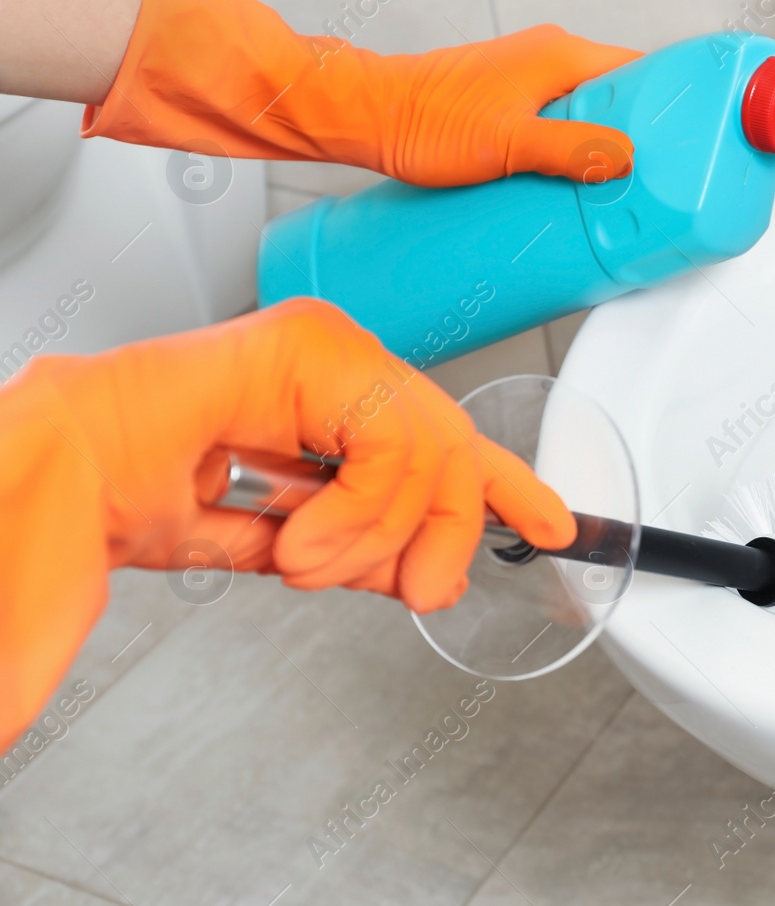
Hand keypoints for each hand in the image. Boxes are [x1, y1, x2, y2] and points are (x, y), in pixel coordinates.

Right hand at [0, 298, 573, 745]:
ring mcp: (327, 343)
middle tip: (413, 589)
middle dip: (445, 535)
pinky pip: (390, 444)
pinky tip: (296, 534)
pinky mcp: (308, 346)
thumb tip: (424, 572)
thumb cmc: (143, 496)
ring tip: (307, 560)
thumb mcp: (290, 539)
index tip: (552, 526)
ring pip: (431, 451)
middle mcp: (341, 359)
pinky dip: (354, 510)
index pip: (449, 434)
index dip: (508, 485)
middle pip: (453, 449)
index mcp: (335, 398)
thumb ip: (363, 545)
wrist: (64, 485)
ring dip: (373, 537)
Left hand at [81, 0, 641, 187]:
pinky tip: (582, 186)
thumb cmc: (424, 121)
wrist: (365, 114)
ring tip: (629, 192)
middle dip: (648, 136)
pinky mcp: (511, 105)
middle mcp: (551, 59)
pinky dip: (581, 150)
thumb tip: (627, 160)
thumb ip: (571, 150)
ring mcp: (529, 81)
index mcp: (562, 56)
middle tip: (667, 180)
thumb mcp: (506, 144)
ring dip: (611, 148)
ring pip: (593, 112)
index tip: (698, 137)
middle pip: (624, 95)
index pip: (644, 68)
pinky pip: (565, 124)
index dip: (675, 102)